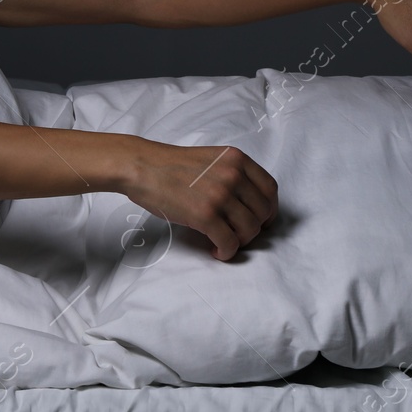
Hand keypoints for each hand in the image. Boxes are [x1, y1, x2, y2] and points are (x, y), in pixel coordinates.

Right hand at [122, 140, 277, 260]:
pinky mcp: (205, 215)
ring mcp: (220, 195)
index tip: (261, 219)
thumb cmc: (169, 165)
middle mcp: (233, 175)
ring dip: (240, 242)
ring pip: (249, 230)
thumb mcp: (210, 159)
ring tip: (224, 242)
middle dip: (254, 228)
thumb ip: (231, 174)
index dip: (269, 209)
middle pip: (263, 212)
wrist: (141, 167)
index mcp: (236, 159)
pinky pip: (229, 242)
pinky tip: (216, 250)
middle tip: (238, 234)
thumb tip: (246, 204)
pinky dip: (226, 251)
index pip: (270, 189)